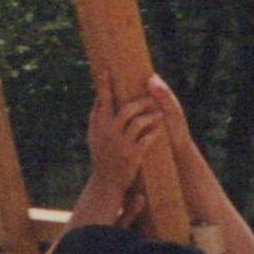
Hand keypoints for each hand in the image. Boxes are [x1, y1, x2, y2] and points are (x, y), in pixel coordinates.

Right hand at [84, 75, 162, 192]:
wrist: (106, 182)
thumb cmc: (101, 155)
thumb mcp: (93, 136)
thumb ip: (96, 116)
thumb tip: (99, 95)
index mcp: (99, 126)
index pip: (102, 101)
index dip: (104, 86)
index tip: (108, 72)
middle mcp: (109, 133)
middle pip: (126, 110)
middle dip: (140, 102)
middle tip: (151, 98)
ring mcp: (122, 144)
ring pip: (138, 123)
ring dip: (151, 116)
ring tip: (159, 113)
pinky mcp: (133, 155)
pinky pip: (147, 139)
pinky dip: (154, 132)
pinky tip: (160, 129)